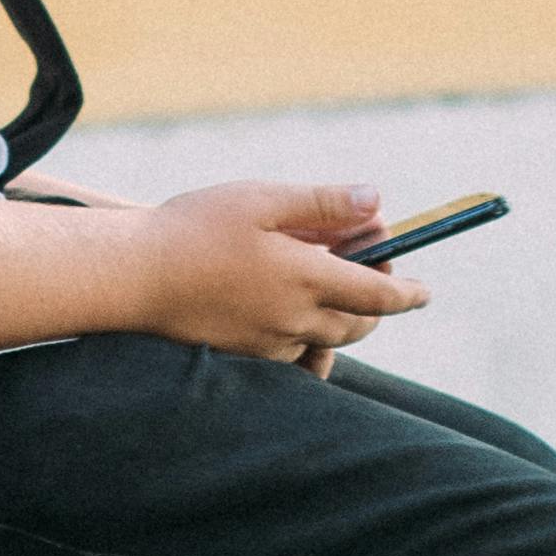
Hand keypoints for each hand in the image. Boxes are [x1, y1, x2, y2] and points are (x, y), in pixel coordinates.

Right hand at [138, 180, 424, 365]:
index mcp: (305, 279)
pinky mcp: (245, 355)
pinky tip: (296, 312)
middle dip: (377, 303)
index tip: (424, 291)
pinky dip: (309, 336)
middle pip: (358, 323)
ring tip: (328, 280)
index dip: (407, 292)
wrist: (131, 277)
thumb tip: (378, 202)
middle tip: (368, 264)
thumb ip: (324, 203)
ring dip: (343, 317)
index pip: (378, 295)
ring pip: (327, 340)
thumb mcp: (262, 200)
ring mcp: (269, 342)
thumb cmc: (193, 229)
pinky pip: (294, 353)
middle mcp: (294, 319)